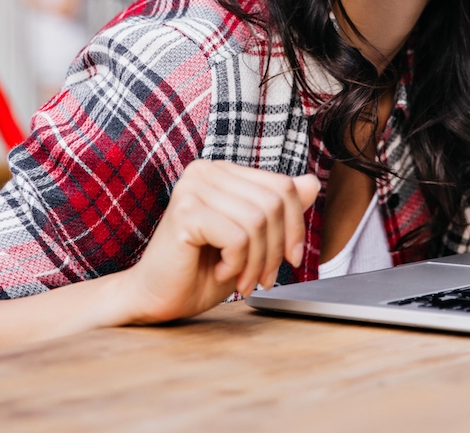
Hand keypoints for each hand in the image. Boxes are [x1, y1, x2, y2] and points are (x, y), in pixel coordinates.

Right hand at [116, 160, 320, 324]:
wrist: (157, 298)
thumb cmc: (202, 270)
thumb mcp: (252, 240)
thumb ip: (278, 210)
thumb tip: (312, 182)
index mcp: (224, 172)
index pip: (283, 187)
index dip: (296, 227)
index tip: (291, 260)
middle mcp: (206, 171)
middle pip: (274, 203)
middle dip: (276, 250)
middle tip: (262, 279)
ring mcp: (193, 187)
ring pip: (257, 222)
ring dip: (256, 262)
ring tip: (242, 280)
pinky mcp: (185, 211)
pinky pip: (237, 237)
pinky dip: (237, 263)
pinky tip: (220, 271)